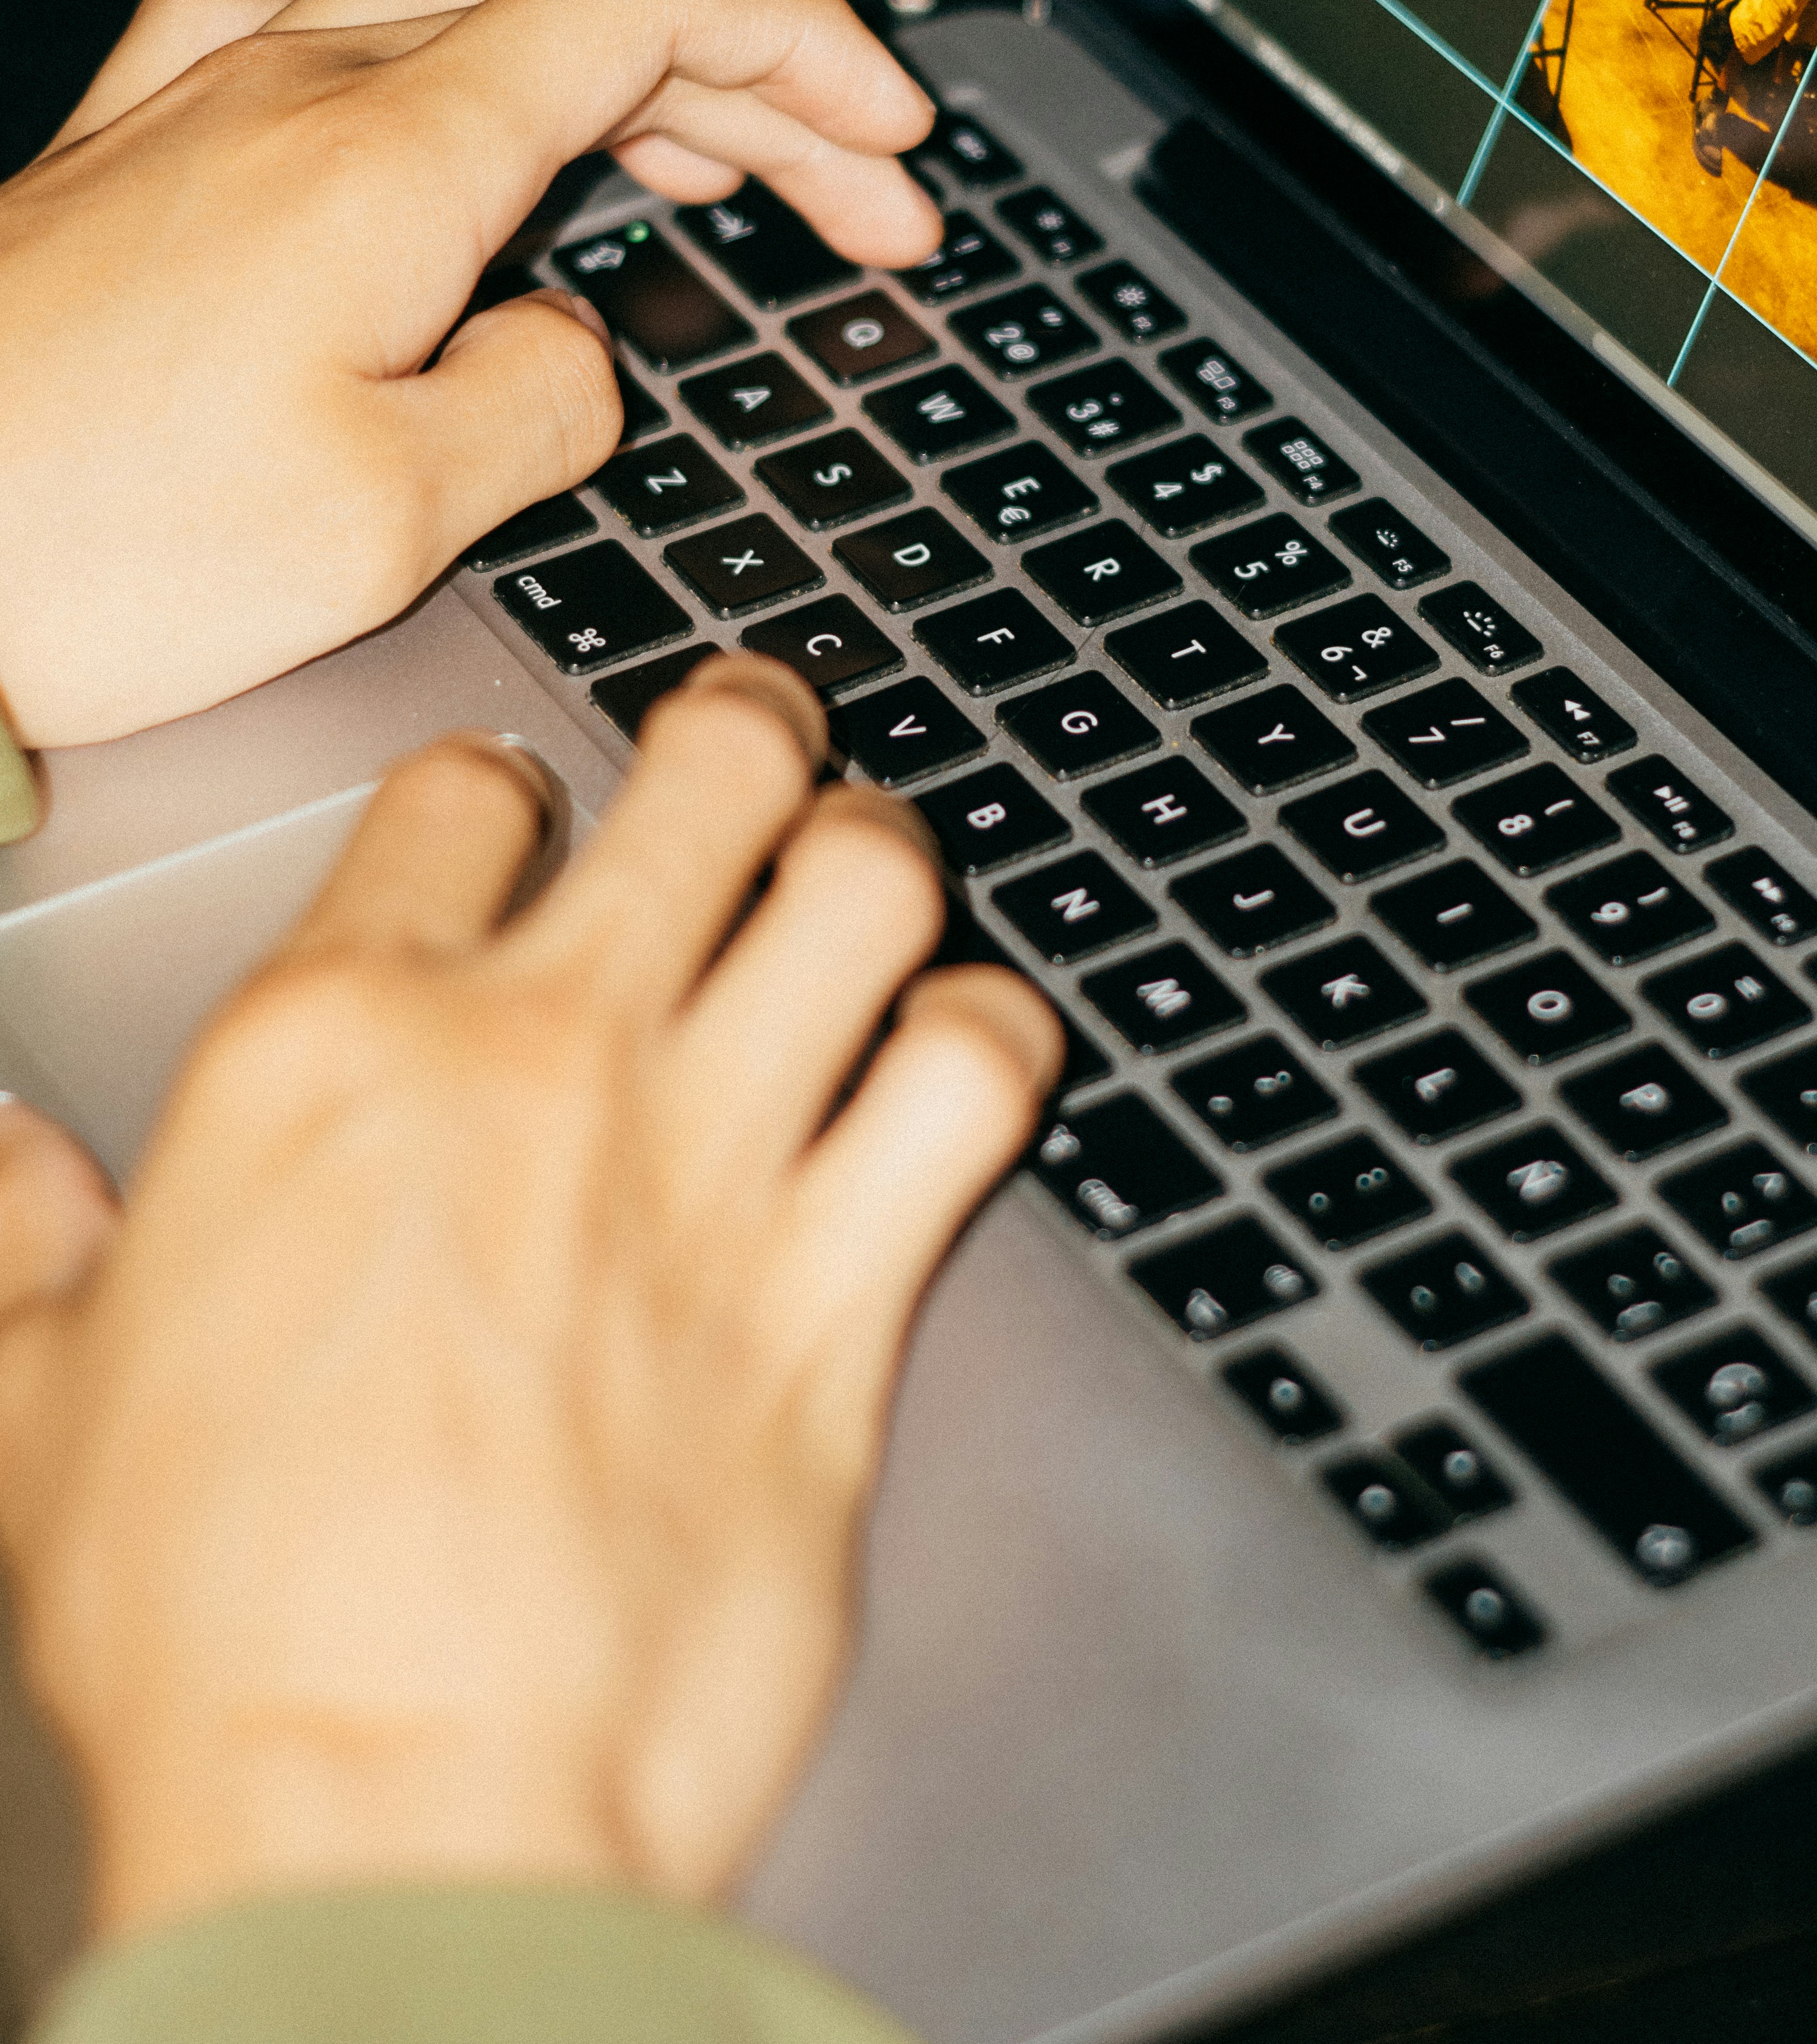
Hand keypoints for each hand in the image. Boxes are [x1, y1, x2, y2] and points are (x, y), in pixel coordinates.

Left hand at [0, 0, 940, 745]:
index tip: (894, 137)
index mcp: (392, 153)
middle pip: (580, 5)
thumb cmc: (69, 540)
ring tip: (690, 163)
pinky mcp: (132, 156)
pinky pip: (311, 37)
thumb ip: (542, 411)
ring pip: (457, 6)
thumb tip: (575, 360)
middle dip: (754, 93)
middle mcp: (298, 87)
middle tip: (853, 203)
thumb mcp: (383, 523)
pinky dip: (436, 67)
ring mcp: (204, 106)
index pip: (656, 3)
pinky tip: (432, 116)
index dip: (810, 51)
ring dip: (606, 72)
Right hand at [0, 654, 1058, 1934]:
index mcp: (334, 1050)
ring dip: (877, 856)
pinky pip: (973, 1083)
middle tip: (756, 743)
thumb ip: (24, 1242)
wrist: (390, 1812)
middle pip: (707, 775)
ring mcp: (705, 1163)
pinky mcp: (837, 1298)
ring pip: (864, 884)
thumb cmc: (220, 1630)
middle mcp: (538, 1063)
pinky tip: (963, 1048)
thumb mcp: (33, 1403)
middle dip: (744, 732)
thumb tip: (9, 1166)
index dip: (496, 789)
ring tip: (865, 873)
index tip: (516, 816)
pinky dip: (989, 1037)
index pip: (454, 801)